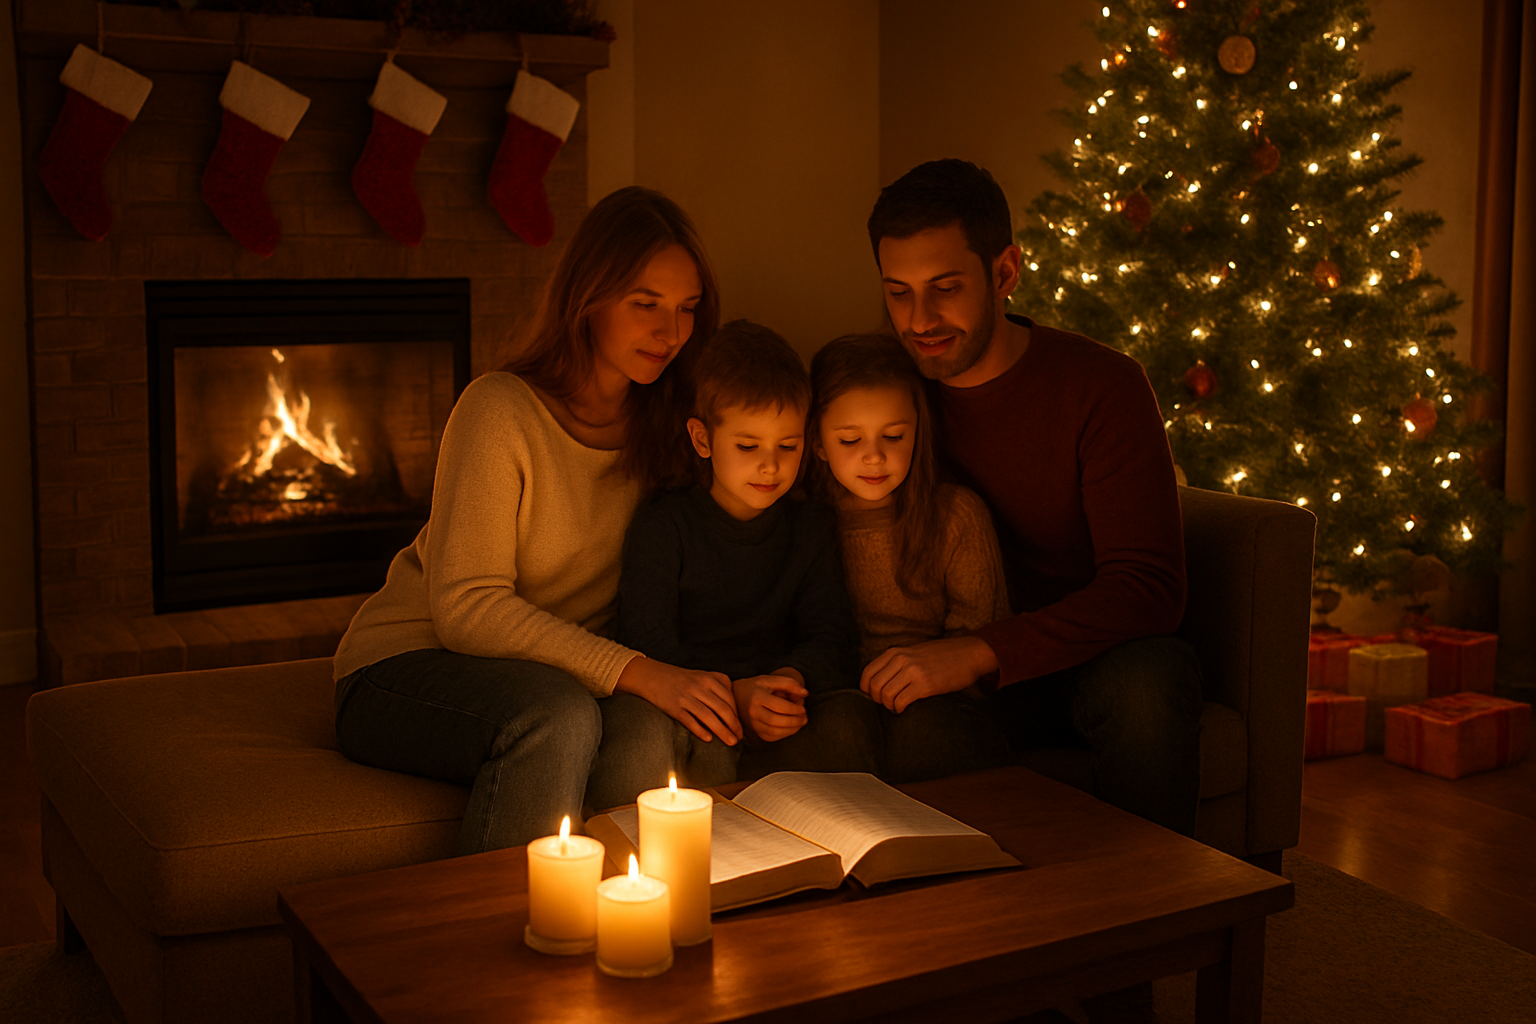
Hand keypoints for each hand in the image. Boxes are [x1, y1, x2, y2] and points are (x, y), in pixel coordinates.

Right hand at [615, 657, 741, 744]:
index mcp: (708, 678)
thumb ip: (718, 685)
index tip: (742, 726)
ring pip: (709, 717)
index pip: (730, 699)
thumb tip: (735, 707)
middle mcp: (699, 686)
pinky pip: (690, 721)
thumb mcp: (701, 675)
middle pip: (723, 709)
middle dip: (734, 725)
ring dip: (722, 731)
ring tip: (731, 742)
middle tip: (739, 737)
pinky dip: (701, 730)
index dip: (738, 714)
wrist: (651, 676)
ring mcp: (686, 697)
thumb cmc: (680, 678)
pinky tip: (709, 739)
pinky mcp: (674, 707)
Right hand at [732, 674, 808, 742]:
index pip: (779, 706)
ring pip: (774, 732)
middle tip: (805, 718)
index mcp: (757, 697)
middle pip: (776, 721)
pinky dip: (784, 735)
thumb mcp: (770, 679)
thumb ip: (789, 683)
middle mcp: (753, 712)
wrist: (737, 696)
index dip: (794, 709)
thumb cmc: (757, 687)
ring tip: (801, 723)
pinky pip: (771, 737)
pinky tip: (791, 728)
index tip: (803, 708)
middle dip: (794, 722)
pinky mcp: (755, 732)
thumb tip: (805, 693)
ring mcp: (752, 724)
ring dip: (791, 730)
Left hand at [860, 636, 998, 712]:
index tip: (875, 697)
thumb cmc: (942, 656)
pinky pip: (901, 702)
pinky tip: (905, 710)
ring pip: (885, 695)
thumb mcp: (914, 652)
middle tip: (888, 704)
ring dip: (889, 706)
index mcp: (895, 652)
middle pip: (874, 686)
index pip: (867, 673)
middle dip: (877, 700)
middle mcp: (901, 660)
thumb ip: (896, 662)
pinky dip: (899, 710)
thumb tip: (879, 682)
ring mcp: (913, 672)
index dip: (866, 689)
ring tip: (898, 707)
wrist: (969, 654)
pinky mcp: (925, 685)